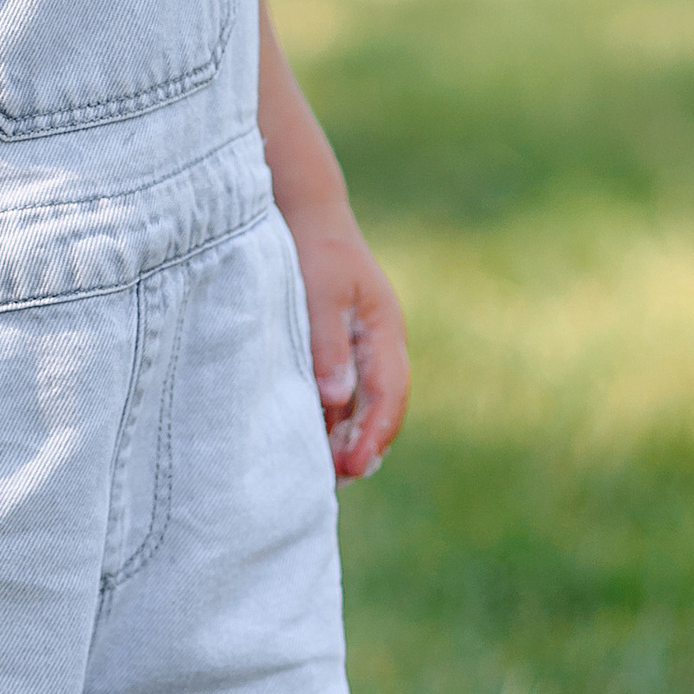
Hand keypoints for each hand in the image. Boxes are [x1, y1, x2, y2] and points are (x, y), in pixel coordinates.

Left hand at [286, 200, 409, 480]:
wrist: (306, 211)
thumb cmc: (313, 247)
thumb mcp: (320, 290)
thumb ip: (328, 342)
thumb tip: (338, 397)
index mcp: (385, 329)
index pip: (387, 395)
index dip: (372, 435)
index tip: (351, 468)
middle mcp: (381, 343)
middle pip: (382, 408)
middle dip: (364, 447)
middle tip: (336, 483)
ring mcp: (363, 346)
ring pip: (364, 405)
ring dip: (348, 439)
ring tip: (324, 477)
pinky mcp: (341, 347)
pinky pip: (345, 394)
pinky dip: (334, 420)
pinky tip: (313, 441)